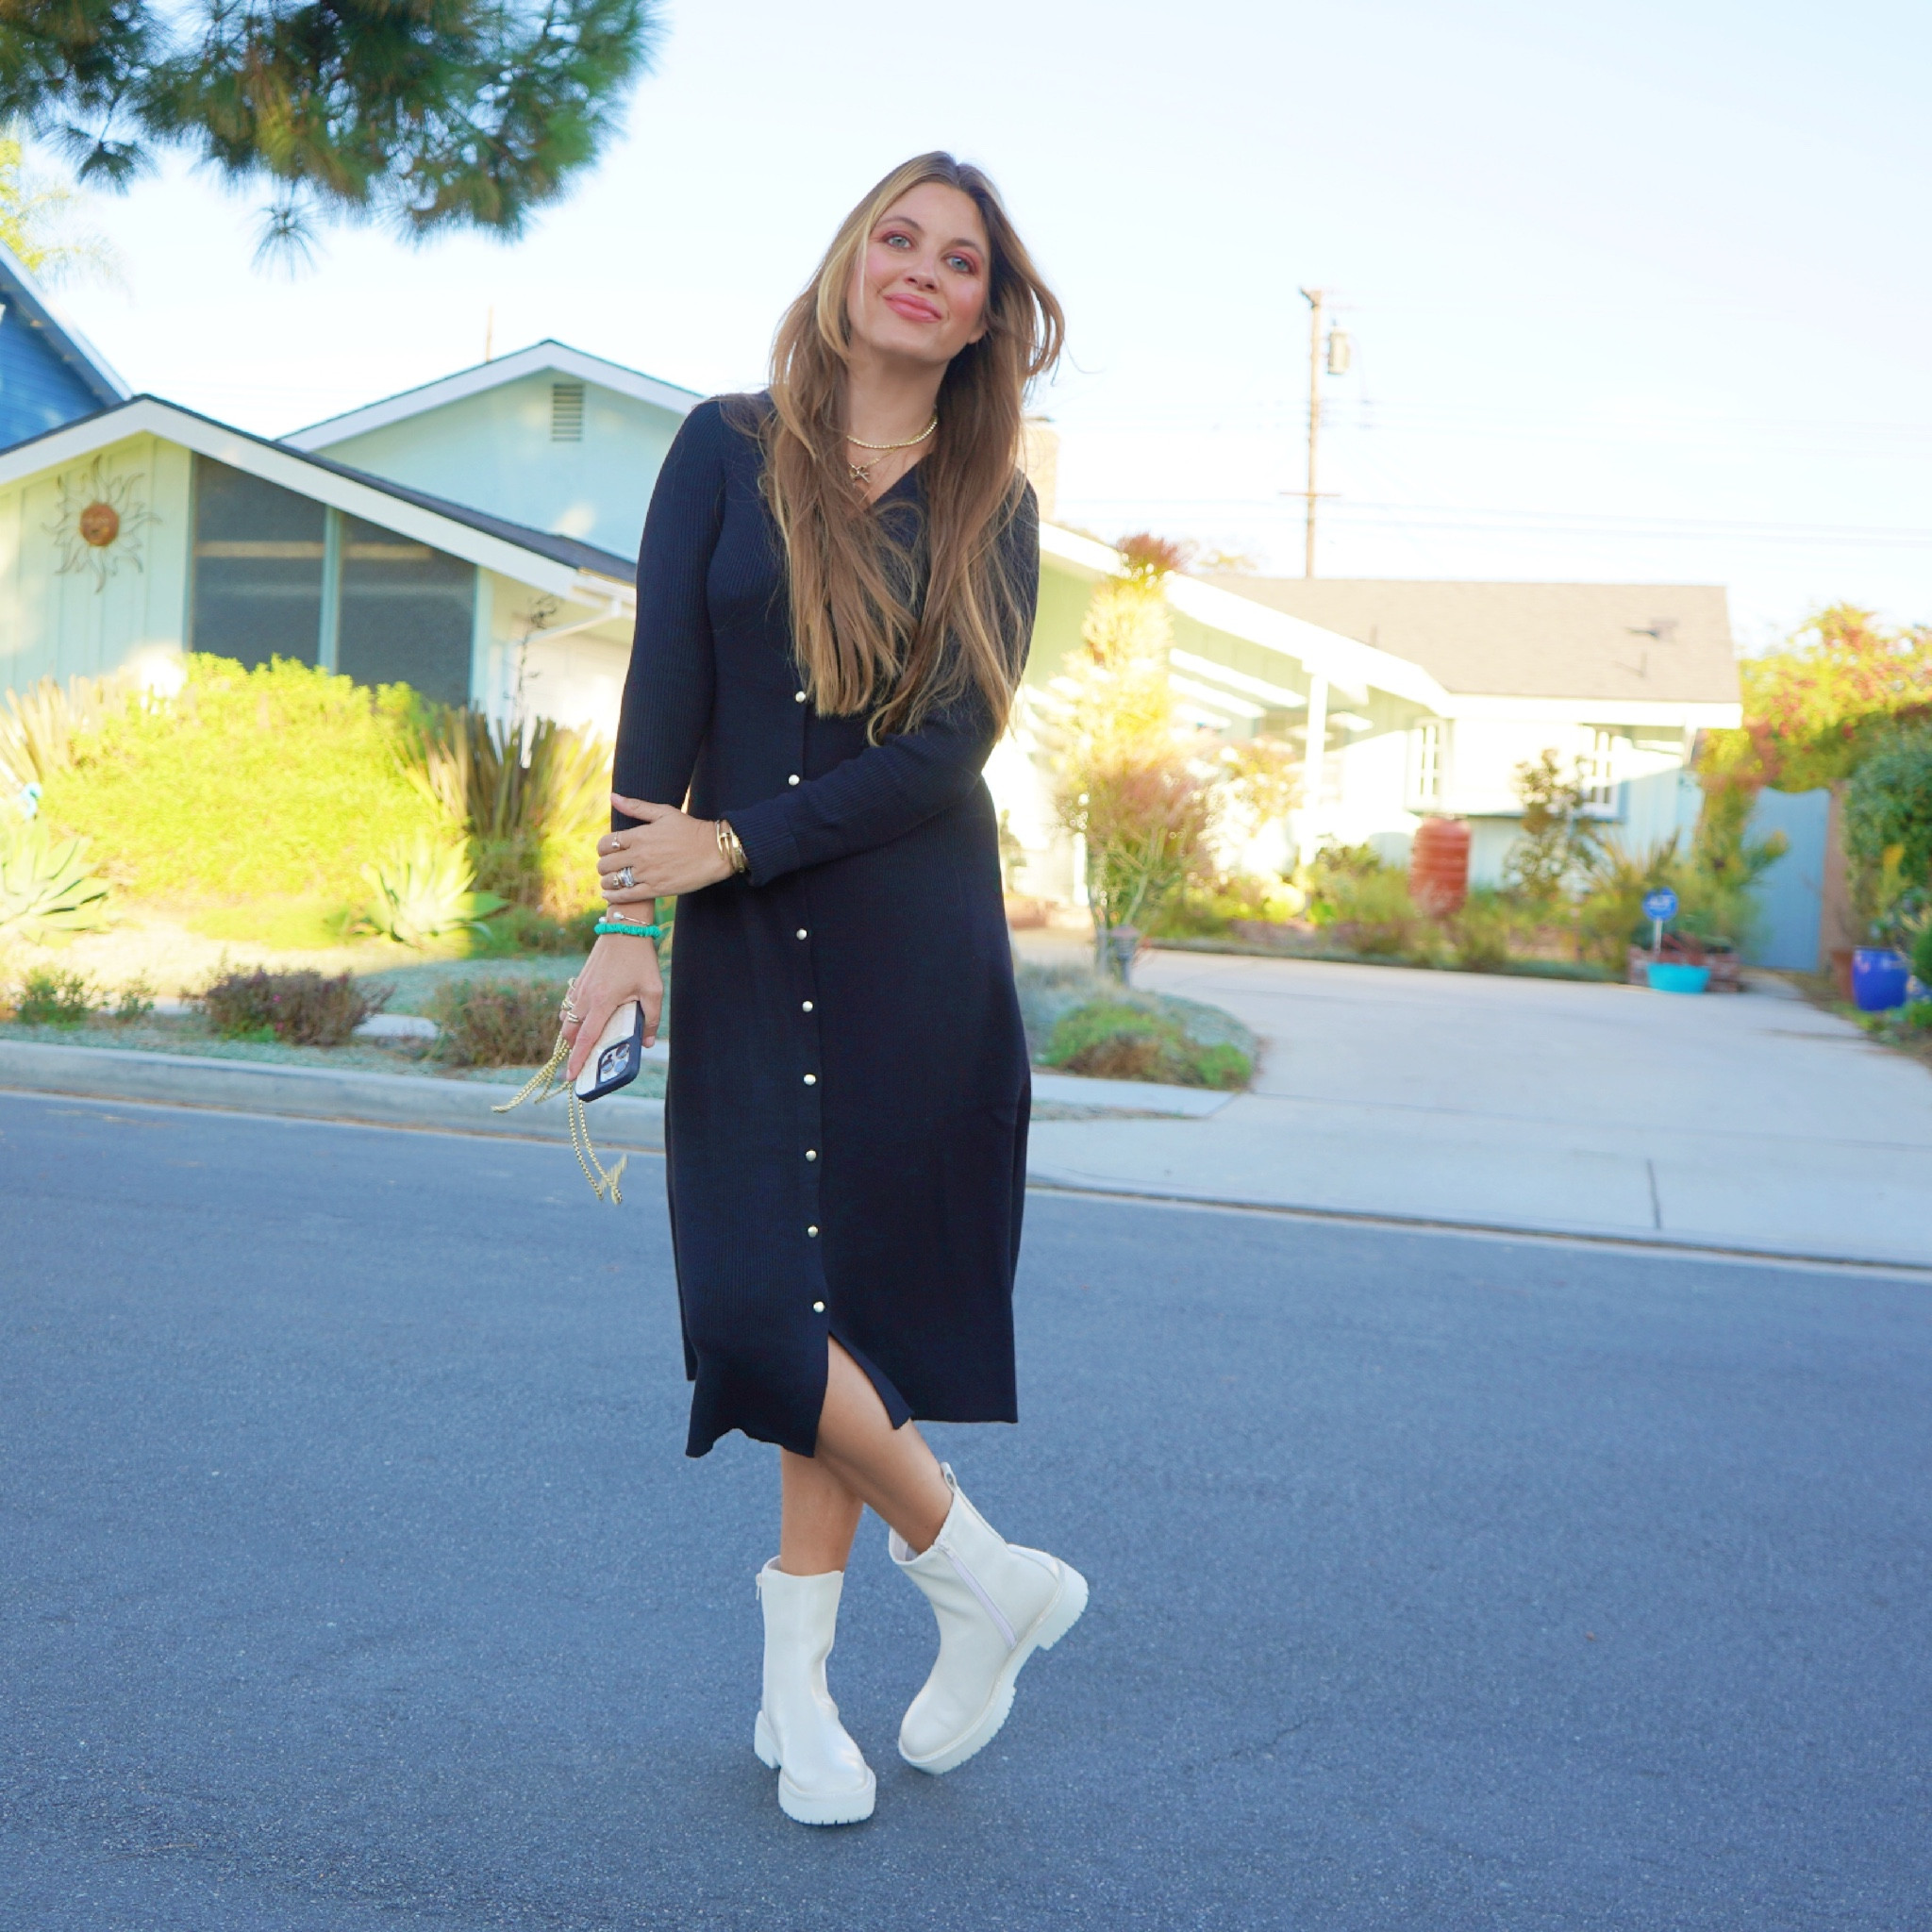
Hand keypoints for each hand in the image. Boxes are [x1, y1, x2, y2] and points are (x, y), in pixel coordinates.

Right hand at [564, 933, 664, 1081]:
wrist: (624, 928)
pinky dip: (571, 1016)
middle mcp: (586, 997)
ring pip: (567, 1018)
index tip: (571, 1076)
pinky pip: (569, 1004)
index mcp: (602, 1002)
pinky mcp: (580, 979)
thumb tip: (646, 1043)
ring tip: (583, 1043)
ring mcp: (580, 987)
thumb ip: (651, 1019)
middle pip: (571, 1032)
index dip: (578, 1059)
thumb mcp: (653, 991)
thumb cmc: (640, 959)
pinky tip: (584, 1019)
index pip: (586, 1038)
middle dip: (573, 1050)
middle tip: (581, 1063)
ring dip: (571, 1033)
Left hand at [597, 793, 732, 904]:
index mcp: (639, 835)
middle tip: (609, 867)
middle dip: (603, 866)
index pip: (605, 843)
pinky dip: (613, 897)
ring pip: (612, 881)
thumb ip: (636, 806)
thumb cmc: (691, 829)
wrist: (715, 851)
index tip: (607, 851)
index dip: (602, 849)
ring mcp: (647, 874)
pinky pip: (626, 896)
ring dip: (606, 882)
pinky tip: (609, 896)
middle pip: (605, 864)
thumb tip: (613, 797)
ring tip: (610, 881)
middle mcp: (639, 855)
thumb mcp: (664, 812)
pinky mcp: (656, 889)